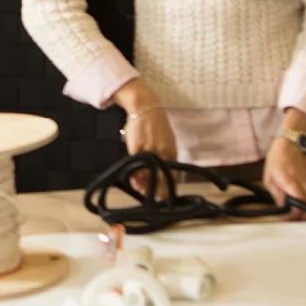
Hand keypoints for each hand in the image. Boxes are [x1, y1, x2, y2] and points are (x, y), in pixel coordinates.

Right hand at [113, 79, 173, 194]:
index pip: (172, 174)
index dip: (168, 187)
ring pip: (148, 173)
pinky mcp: (136, 148)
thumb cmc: (155, 123)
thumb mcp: (165, 139)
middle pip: (161, 177)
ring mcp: (149, 150)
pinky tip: (134, 181)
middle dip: (158, 190)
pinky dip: (135, 175)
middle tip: (154, 199)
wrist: (144, 106)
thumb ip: (165, 153)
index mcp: (172, 151)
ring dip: (144, 185)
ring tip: (141, 192)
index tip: (165, 197)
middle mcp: (162, 152)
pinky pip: (136, 166)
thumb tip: (162, 167)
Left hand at [264, 138, 305, 219]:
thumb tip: (282, 205)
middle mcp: (303, 183)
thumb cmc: (277, 159)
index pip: (299, 203)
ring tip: (300, 213)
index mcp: (290, 182)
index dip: (295, 214)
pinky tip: (302, 203)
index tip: (288, 218)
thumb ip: (275, 193)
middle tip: (298, 218)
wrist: (290, 144)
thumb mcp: (268, 177)